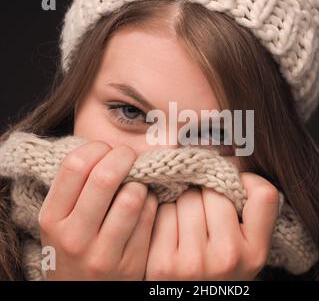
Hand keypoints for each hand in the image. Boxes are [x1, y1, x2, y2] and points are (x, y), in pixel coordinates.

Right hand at [38, 141, 157, 279]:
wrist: (82, 294)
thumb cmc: (74, 248)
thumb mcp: (60, 221)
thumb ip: (75, 188)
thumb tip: (105, 149)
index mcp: (52, 219)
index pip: (74, 166)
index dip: (96, 148)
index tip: (106, 149)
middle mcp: (74, 237)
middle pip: (105, 177)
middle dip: (123, 157)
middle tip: (128, 156)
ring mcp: (103, 253)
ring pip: (132, 196)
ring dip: (139, 182)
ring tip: (136, 184)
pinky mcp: (130, 263)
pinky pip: (149, 216)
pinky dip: (152, 201)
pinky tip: (146, 203)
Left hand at [144, 172, 279, 279]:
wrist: (194, 298)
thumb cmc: (222, 265)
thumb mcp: (250, 245)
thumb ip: (254, 207)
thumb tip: (232, 159)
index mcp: (255, 252)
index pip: (262, 193)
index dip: (246, 183)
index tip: (234, 188)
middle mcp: (227, 259)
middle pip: (212, 190)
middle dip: (205, 191)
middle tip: (204, 209)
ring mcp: (193, 263)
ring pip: (184, 197)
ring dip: (182, 200)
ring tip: (186, 221)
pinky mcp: (161, 265)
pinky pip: (161, 211)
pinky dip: (163, 213)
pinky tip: (170, 229)